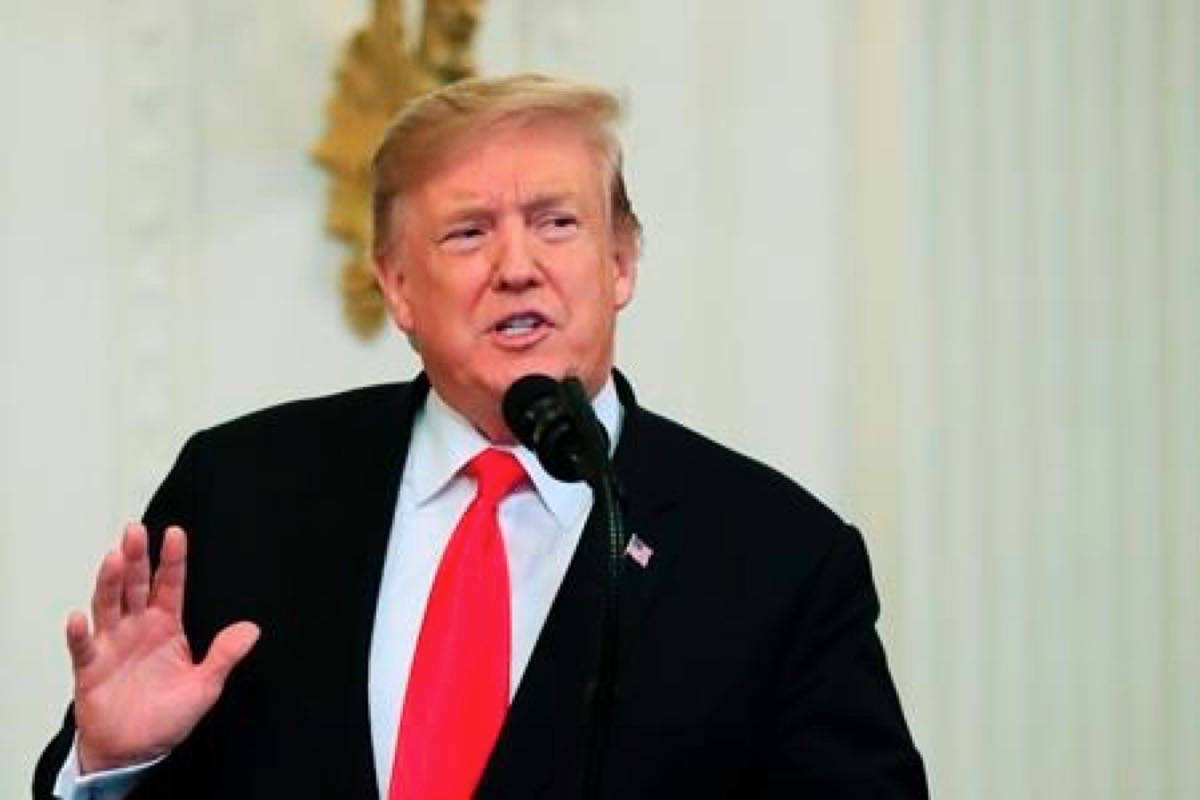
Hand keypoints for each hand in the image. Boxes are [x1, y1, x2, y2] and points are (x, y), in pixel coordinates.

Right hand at [65, 523, 259, 773]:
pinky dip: (79, 633)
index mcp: (166, 626)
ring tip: (114, 559)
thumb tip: (252, 629)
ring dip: (109, 583)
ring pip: (108, 606)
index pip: (170, 585)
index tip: (175, 533)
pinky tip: (78, 617)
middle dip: (136, 558)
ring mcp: (112, 645)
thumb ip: (224, 656)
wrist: (133, 751)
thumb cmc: (166, 716)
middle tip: (135, 531)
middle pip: (135, 586)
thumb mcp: (205, 686)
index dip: (172, 560)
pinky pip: (83, 648)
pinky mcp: (90, 669)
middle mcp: (137, 628)